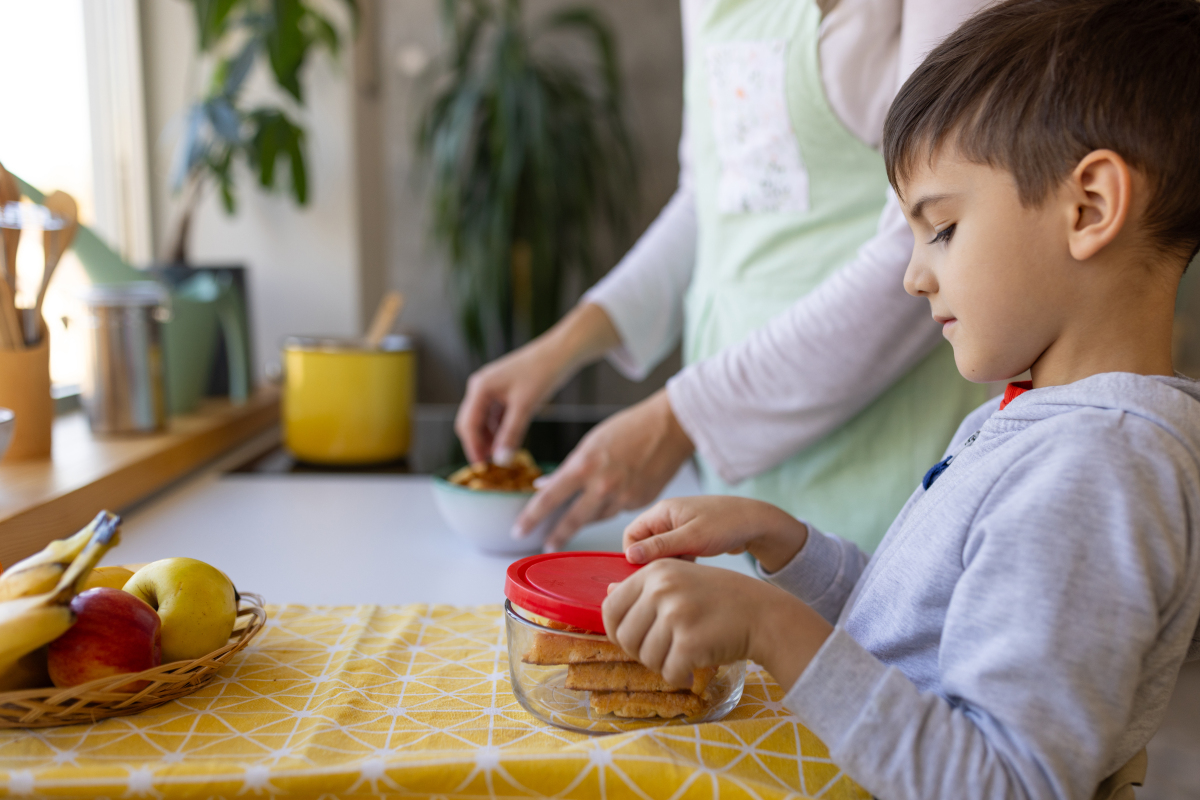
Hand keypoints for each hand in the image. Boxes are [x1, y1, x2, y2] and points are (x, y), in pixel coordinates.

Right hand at [455, 304, 619, 463]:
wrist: (560, 352)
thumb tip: (500, 460)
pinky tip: (508, 441)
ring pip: (483, 420)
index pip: (468, 425)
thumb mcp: (526, 407)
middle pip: (470, 423)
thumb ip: (511, 434)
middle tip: (490, 466)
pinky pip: (494, 415)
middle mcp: (480, 387)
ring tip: (501, 457)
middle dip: (479, 444)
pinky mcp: (502, 390)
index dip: (473, 448)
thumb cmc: (542, 373)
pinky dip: (499, 429)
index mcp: (480, 388)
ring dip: (489, 438)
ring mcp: (490, 388)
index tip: (482, 468)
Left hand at [513, 390, 695, 548]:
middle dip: (556, 535)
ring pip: (596, 517)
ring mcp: (623, 497)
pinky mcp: (639, 502)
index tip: (519, 529)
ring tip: (575, 520)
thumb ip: (568, 467)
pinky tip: (611, 495)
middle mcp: (602, 485)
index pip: (548, 498)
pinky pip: (616, 511)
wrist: (670, 427)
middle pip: (572, 520)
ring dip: (584, 519)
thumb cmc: (630, 427)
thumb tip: (545, 484)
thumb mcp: (591, 442)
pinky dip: (609, 506)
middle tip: (544, 545)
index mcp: (584, 466)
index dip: (531, 517)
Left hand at [601, 559, 831, 690]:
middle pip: (625, 637)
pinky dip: (678, 676)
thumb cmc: (721, 598)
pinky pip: (668, 672)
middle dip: (640, 652)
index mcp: (655, 571)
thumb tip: (608, 591)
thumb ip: (645, 587)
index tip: (634, 639)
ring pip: (645, 658)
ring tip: (683, 655)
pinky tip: (692, 668)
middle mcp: (662, 589)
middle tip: (664, 651)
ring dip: (662, 665)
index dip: (616, 631)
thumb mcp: (682, 578)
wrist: (764, 613)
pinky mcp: (690, 641)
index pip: (610, 608)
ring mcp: (676, 614)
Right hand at [623, 496, 808, 573]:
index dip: (634, 555)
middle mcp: (668, 518)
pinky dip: (682, 564)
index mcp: (662, 512)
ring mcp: (680, 527)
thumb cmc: (726, 524)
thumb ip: (660, 547)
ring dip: (670, 564)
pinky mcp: (691, 537)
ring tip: (686, 571)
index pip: (632, 535)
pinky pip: (676, 554)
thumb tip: (630, 556)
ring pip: (662, 552)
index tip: (646, 573)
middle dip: (653, 562)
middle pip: (645, 544)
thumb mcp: (692, 538)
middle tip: (669, 575)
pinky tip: (695, 570)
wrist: (759, 522)